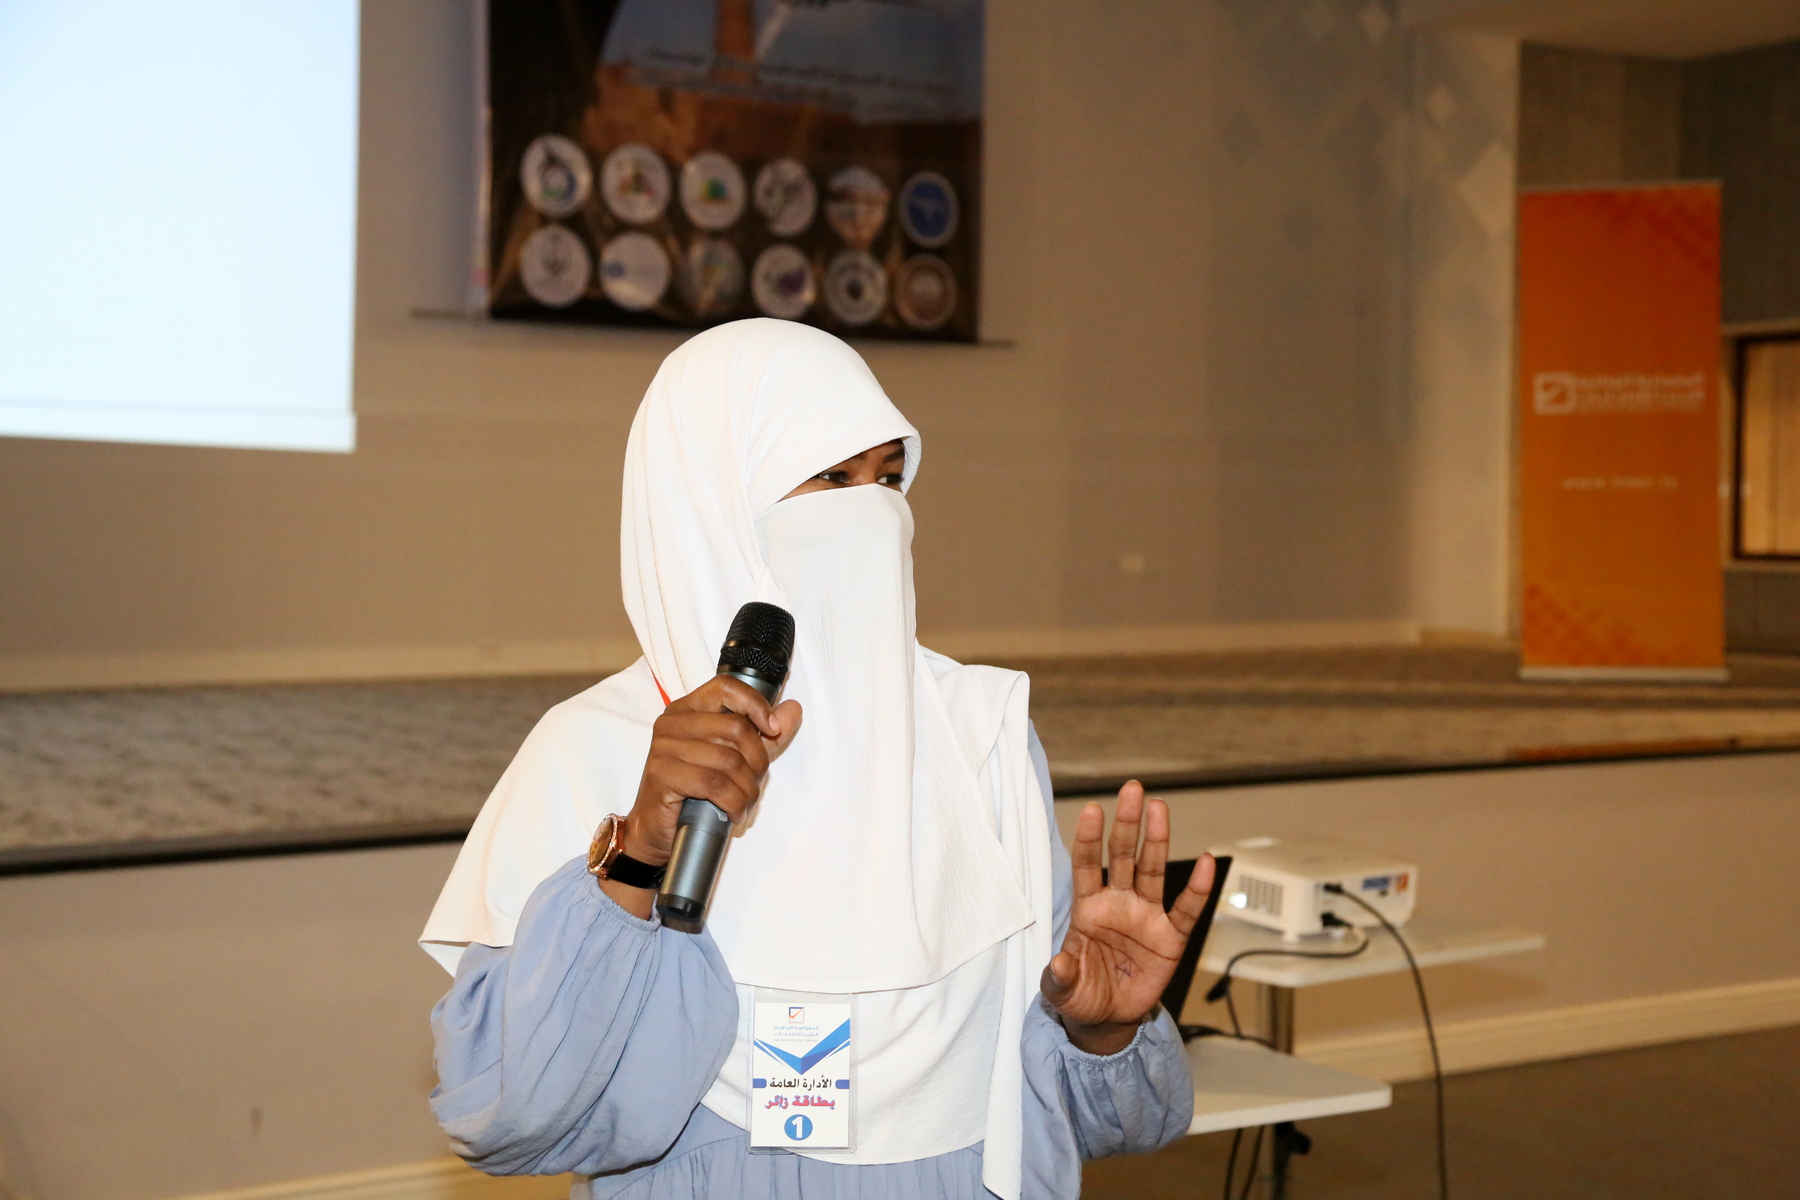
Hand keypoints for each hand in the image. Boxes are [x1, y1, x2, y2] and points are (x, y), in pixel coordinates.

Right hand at [600, 676, 801, 917]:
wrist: (657, 829)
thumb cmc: (694, 792)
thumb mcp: (736, 757)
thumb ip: (764, 733)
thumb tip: (793, 710)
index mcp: (687, 709)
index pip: (726, 688)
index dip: (755, 705)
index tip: (773, 729)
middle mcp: (672, 722)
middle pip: (734, 727)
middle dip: (757, 761)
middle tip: (755, 782)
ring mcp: (663, 748)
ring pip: (728, 760)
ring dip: (747, 788)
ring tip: (746, 802)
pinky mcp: (661, 775)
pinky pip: (713, 784)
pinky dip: (733, 802)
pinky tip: (734, 811)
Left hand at [1041, 782, 1215, 1054]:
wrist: (1107, 1018)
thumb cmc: (1081, 994)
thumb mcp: (1061, 990)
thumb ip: (1059, 976)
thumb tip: (1059, 964)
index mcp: (1088, 908)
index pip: (1086, 865)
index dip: (1088, 839)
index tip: (1091, 810)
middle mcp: (1118, 903)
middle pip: (1122, 856)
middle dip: (1127, 824)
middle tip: (1133, 790)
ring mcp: (1145, 917)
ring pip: (1152, 871)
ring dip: (1156, 841)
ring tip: (1159, 809)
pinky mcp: (1170, 938)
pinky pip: (1186, 910)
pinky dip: (1198, 888)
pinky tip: (1207, 862)